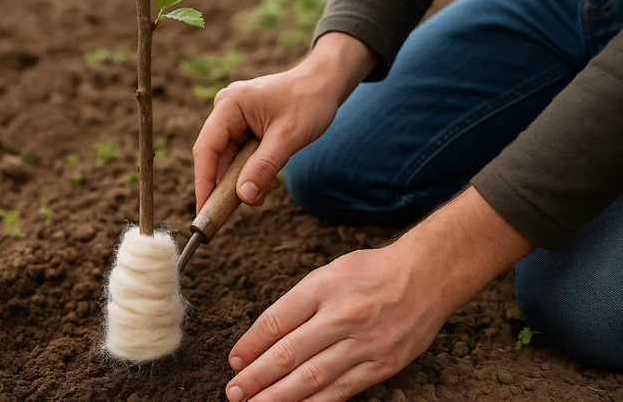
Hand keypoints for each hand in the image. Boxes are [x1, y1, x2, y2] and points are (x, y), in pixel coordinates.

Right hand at [192, 33, 377, 210]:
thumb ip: (264, 167)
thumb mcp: (288, 137)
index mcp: (230, 105)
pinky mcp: (243, 127)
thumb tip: (244, 198)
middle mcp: (225, 110)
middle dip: (226, 185)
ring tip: (264, 191)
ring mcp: (233, 119)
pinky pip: (240, 157)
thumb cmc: (309, 102)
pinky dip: (252, 172)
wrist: (324, 84)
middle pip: (215, 157)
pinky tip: (269, 180)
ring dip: (243, 180)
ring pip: (228, 160)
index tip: (203, 210)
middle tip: (232, 212)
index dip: (203, 182)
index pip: (206, 149)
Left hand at [224, 247, 448, 401]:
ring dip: (278, 396)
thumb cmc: (372, 272)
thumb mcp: (329, 273)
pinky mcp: (382, 364)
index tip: (234, 361)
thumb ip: (298, 303)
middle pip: (288, 353)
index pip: (275, 321)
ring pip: (311, 377)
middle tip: (234, 392)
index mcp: (323, 287)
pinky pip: (341, 390)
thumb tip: (265, 338)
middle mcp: (341, 315)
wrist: (427, 276)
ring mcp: (363, 343)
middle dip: (256, 377)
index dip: (249, 346)